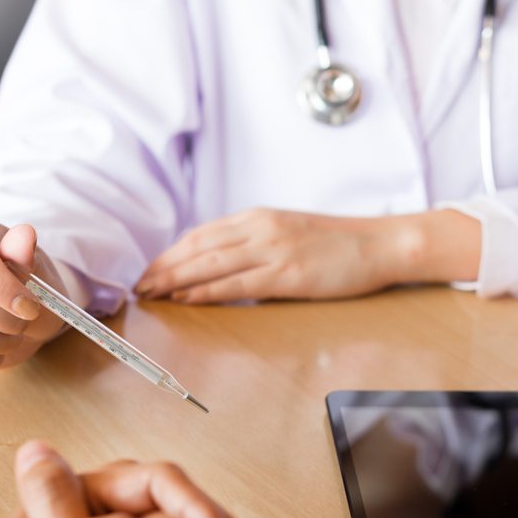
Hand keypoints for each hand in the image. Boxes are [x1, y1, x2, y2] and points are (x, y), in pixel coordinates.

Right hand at [0, 221, 67, 373]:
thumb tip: (24, 235)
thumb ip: (28, 255)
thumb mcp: (38, 268)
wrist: (23, 310)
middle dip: (10, 320)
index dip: (2, 287)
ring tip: (13, 333)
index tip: (30, 307)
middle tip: (26, 319)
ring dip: (3, 343)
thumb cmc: (30, 285)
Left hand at [133, 208, 481, 303]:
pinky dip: (206, 291)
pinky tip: (186, 299)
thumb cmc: (339, 244)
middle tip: (137, 285)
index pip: (202, 233)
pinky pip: (236, 284)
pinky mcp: (287, 274)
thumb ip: (258, 244)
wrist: (380, 244)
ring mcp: (274, 250)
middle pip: (198, 247)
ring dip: (175, 279)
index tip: (151, 268)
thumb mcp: (291, 233)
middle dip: (163, 267)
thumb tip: (225, 267)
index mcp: (260, 217)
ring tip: (151, 293)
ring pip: (210, 264)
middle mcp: (261, 229)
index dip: (171, 252)